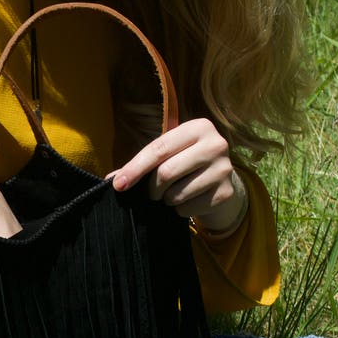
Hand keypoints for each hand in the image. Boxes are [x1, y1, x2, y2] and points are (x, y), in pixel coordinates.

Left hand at [110, 117, 247, 232]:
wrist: (220, 182)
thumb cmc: (185, 164)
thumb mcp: (167, 156)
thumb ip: (141, 164)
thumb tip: (111, 180)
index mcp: (198, 127)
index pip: (158, 148)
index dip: (135, 168)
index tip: (118, 185)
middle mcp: (216, 144)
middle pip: (166, 173)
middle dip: (152, 188)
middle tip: (153, 192)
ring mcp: (224, 169)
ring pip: (177, 194)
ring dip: (167, 200)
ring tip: (173, 194)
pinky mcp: (226, 192)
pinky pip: (188, 208)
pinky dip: (181, 210)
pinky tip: (188, 201)